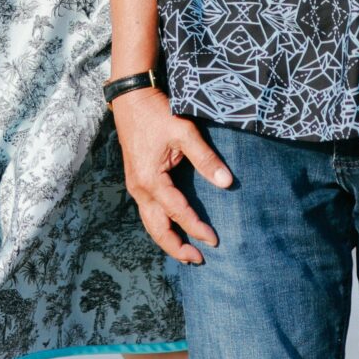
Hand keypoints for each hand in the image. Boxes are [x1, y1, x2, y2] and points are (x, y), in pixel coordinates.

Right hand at [111, 88, 231, 262]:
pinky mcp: (136, 180)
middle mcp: (139, 188)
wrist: (131, 98)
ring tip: (184, 253)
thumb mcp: (184, 132)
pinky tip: (170, 229)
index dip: (197, 228)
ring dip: (166, 240)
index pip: (178, 212)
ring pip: (149, 222)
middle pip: (157, 228)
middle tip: (197, 260)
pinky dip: (159, 226)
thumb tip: (227, 182)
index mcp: (151, 180)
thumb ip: (205, 158)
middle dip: (176, 247)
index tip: (214, 240)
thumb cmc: (157, 113)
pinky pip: (147, 212)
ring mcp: (135, 185)